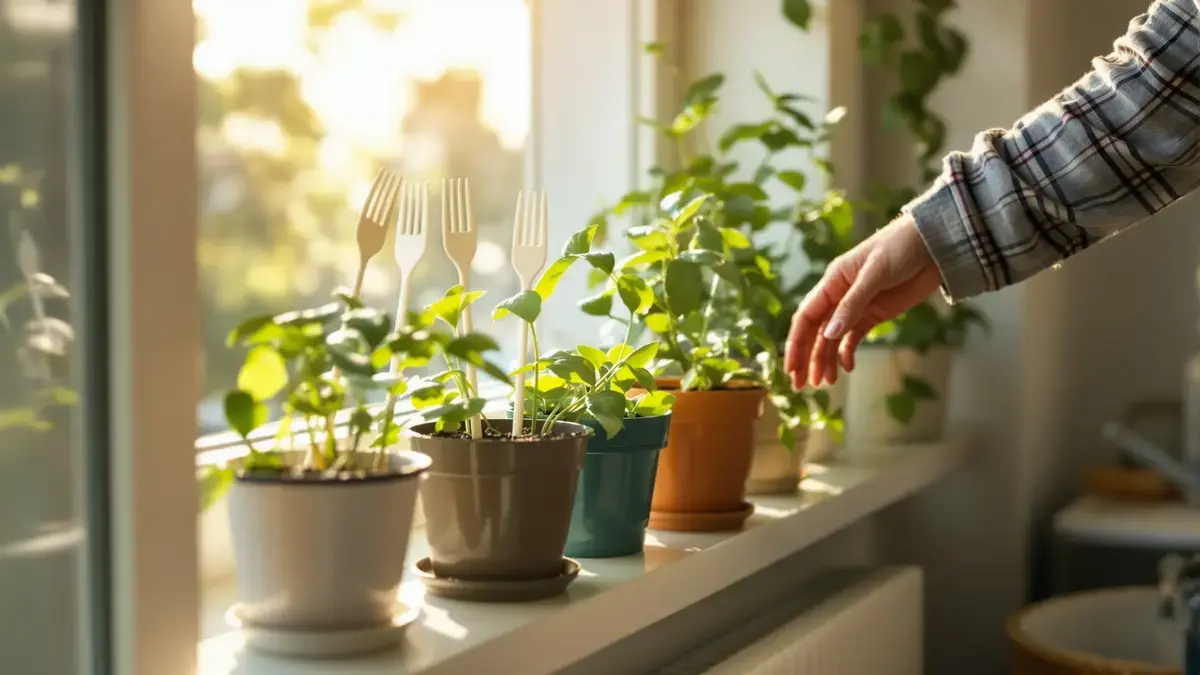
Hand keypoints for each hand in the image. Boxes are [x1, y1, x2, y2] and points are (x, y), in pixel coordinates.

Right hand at [784, 213, 941, 387]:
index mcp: (832, 282)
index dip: (796, 343)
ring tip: (825, 383)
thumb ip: (852, 305)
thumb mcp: (875, 274)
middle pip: (815, 332)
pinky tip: (847, 367)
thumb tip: (829, 336)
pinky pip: (854, 337)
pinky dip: (848, 352)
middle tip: (800, 385)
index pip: (806, 317)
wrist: (932, 243)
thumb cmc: (899, 247)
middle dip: (807, 358)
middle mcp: (839, 296)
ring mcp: (856, 307)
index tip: (792, 367)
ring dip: (826, 360)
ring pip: (833, 338)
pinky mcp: (874, 314)